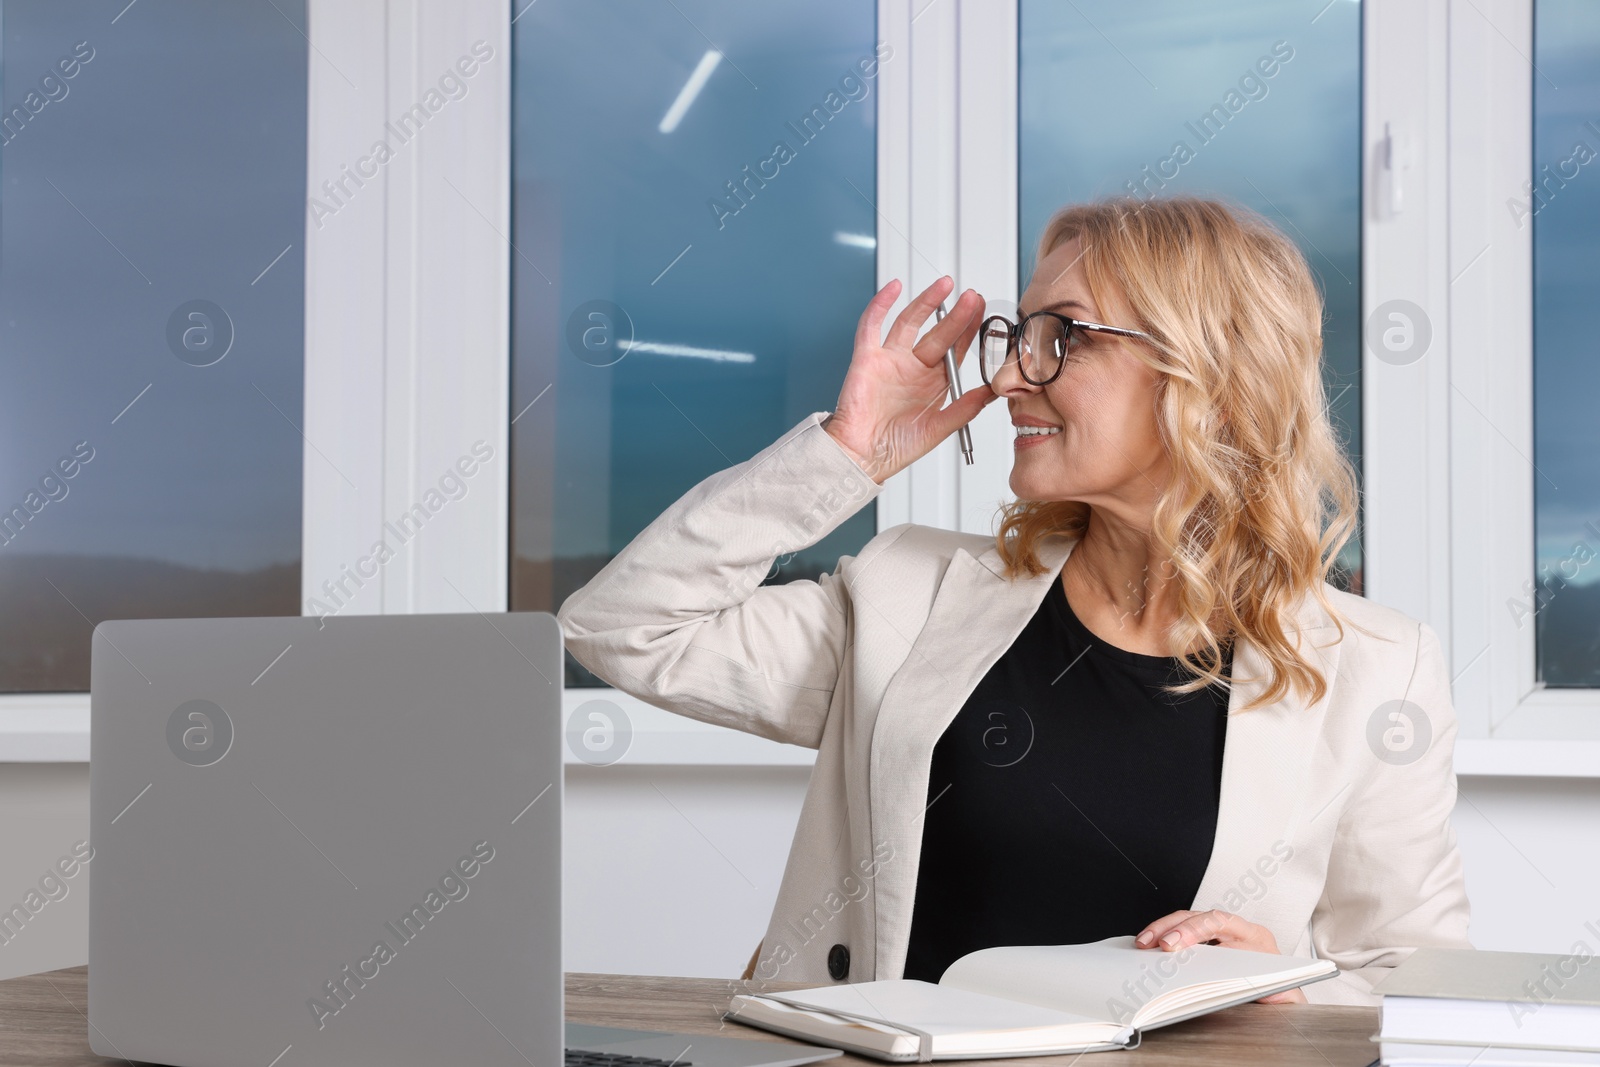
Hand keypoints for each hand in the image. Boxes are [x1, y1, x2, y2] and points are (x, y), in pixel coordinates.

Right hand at [822, 276, 998, 484]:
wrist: (861, 457)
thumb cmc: (896, 448)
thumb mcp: (939, 428)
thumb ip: (966, 408)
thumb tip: (993, 391)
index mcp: (932, 384)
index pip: (956, 350)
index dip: (970, 332)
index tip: (984, 313)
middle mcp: (913, 368)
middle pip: (938, 333)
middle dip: (956, 315)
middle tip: (972, 297)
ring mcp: (890, 360)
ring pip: (910, 322)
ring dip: (926, 302)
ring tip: (945, 285)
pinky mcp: (866, 358)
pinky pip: (871, 326)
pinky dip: (880, 305)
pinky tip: (894, 288)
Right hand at [1134, 909, 1308, 1004]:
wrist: (1287, 1001)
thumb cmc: (1278, 997)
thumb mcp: (1264, 992)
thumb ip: (1237, 983)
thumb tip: (1204, 978)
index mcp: (1256, 937)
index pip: (1219, 922)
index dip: (1192, 930)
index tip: (1172, 944)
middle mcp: (1242, 930)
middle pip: (1200, 917)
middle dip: (1171, 927)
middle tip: (1150, 942)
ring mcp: (1228, 933)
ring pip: (1191, 920)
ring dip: (1164, 929)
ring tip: (1144, 941)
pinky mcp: (1216, 940)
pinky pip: (1189, 930)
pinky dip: (1169, 935)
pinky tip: (1154, 943)